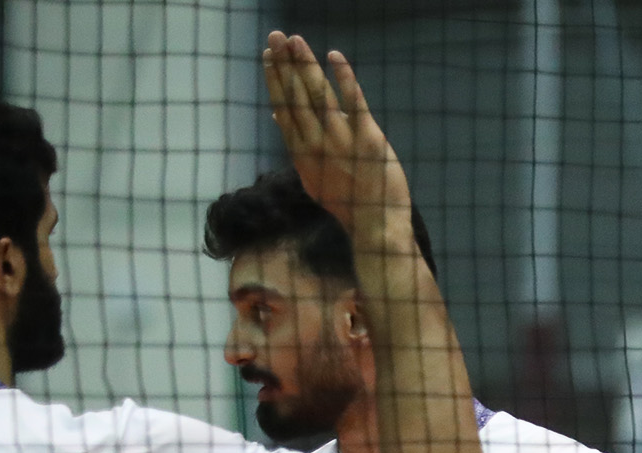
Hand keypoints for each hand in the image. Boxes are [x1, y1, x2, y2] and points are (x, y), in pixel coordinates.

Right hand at [262, 32, 413, 243]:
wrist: (375, 225)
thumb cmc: (346, 202)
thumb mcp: (312, 177)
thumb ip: (296, 146)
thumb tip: (277, 117)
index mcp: (301, 152)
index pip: (282, 107)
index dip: (274, 79)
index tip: (266, 56)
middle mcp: (316, 143)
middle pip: (295, 96)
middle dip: (284, 63)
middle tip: (275, 36)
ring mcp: (341, 141)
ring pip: (318, 94)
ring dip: (305, 64)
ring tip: (296, 40)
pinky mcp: (367, 139)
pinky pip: (354, 102)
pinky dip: (344, 78)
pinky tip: (334, 57)